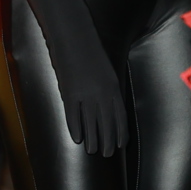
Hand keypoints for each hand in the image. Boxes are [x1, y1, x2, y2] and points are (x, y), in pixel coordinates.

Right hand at [46, 31, 129, 155]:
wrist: (73, 35)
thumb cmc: (90, 50)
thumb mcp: (107, 69)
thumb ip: (109, 87)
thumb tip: (110, 106)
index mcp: (113, 86)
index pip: (120, 116)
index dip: (121, 133)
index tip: (121, 144)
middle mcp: (102, 93)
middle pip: (107, 124)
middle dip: (109, 141)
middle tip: (108, 153)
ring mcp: (85, 94)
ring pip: (91, 124)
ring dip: (93, 140)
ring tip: (93, 150)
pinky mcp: (69, 92)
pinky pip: (73, 116)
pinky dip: (76, 129)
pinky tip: (77, 139)